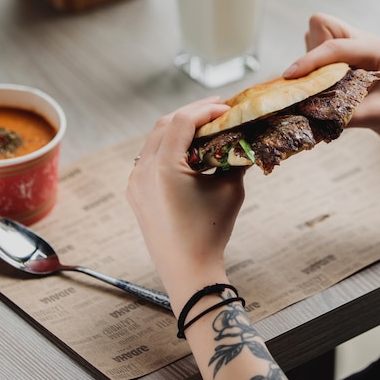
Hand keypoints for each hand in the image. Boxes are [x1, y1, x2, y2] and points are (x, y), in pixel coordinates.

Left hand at [127, 97, 245, 314]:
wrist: (188, 272)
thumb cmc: (211, 232)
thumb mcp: (230, 190)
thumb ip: (234, 159)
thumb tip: (244, 139)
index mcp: (163, 167)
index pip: (182, 122)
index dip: (206, 110)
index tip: (226, 108)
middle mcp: (143, 170)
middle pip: (164, 124)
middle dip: (191, 113)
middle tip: (216, 107)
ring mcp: (135, 181)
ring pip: (154, 139)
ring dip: (178, 127)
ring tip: (203, 124)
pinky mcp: (135, 192)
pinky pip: (149, 157)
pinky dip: (167, 146)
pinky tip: (187, 147)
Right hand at [283, 13, 379, 152]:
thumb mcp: (377, 116)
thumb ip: (341, 113)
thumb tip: (306, 112)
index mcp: (374, 50)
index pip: (333, 46)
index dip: (308, 61)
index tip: (289, 77)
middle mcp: (362, 43)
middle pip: (322, 24)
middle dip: (310, 48)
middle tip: (312, 79)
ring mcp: (354, 51)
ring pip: (318, 36)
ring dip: (311, 59)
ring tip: (319, 86)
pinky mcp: (347, 62)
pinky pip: (320, 52)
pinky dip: (313, 68)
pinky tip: (321, 87)